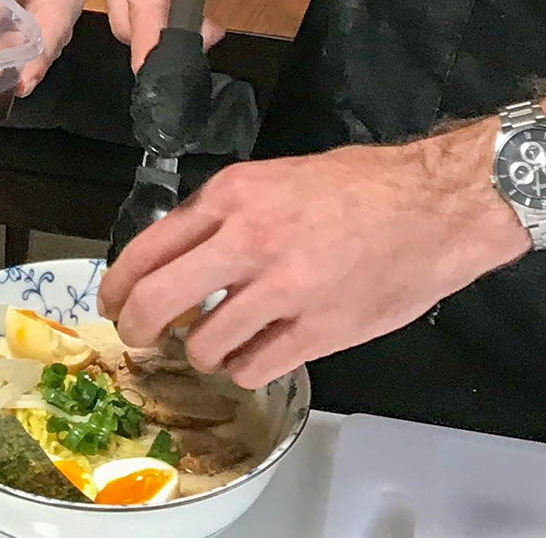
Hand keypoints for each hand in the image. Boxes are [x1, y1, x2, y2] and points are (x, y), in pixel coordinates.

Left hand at [98, 128, 526, 388]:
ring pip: (206, 345)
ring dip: (203, 352)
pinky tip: (258, 353)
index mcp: (233, 195)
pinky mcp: (316, 332)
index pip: (149, 246)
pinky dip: (247, 368)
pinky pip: (254, 367)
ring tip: (217, 344)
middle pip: (159, 301)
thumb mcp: (277, 177)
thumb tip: (183, 250)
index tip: (112, 301)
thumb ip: (227, 212)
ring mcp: (281, 291)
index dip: (120, 283)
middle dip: (138, 328)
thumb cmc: (363, 185)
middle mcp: (248, 240)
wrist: (433, 206)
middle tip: (140, 339)